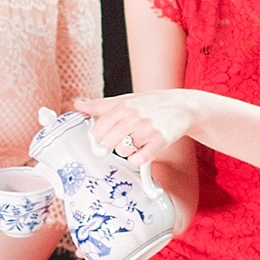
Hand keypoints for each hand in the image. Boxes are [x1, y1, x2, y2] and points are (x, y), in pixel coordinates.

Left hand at [75, 90, 196, 168]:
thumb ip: (100, 105)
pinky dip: (138, 159)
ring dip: (127, 151)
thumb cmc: (151, 104)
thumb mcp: (125, 100)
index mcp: (124, 106)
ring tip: (136, 142)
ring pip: (123, 151)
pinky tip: (143, 150)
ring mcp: (148, 129)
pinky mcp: (160, 141)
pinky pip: (139, 159)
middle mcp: (135, 117)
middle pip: (109, 142)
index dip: (99, 137)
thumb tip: (77, 105)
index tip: (104, 138)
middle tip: (120, 141)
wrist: (182, 106)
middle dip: (111, 145)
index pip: (99, 129)